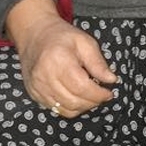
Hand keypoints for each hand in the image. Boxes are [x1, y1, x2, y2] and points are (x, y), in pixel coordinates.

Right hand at [6, 0, 116, 116]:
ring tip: (90, 95)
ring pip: (66, 109)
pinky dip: (71, 107)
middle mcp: (45, 77)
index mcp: (58, 61)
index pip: (81, 87)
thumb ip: (98, 62)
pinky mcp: (35, 94)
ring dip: (83, 106)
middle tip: (101, 94)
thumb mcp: (85, 42)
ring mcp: (38, 88)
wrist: (35, 36)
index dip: (98, 94)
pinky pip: (57, 109)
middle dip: (93, 102)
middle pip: (74, 101)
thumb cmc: (61, 37)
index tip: (109, 93)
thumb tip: (111, 80)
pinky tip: (77, 97)